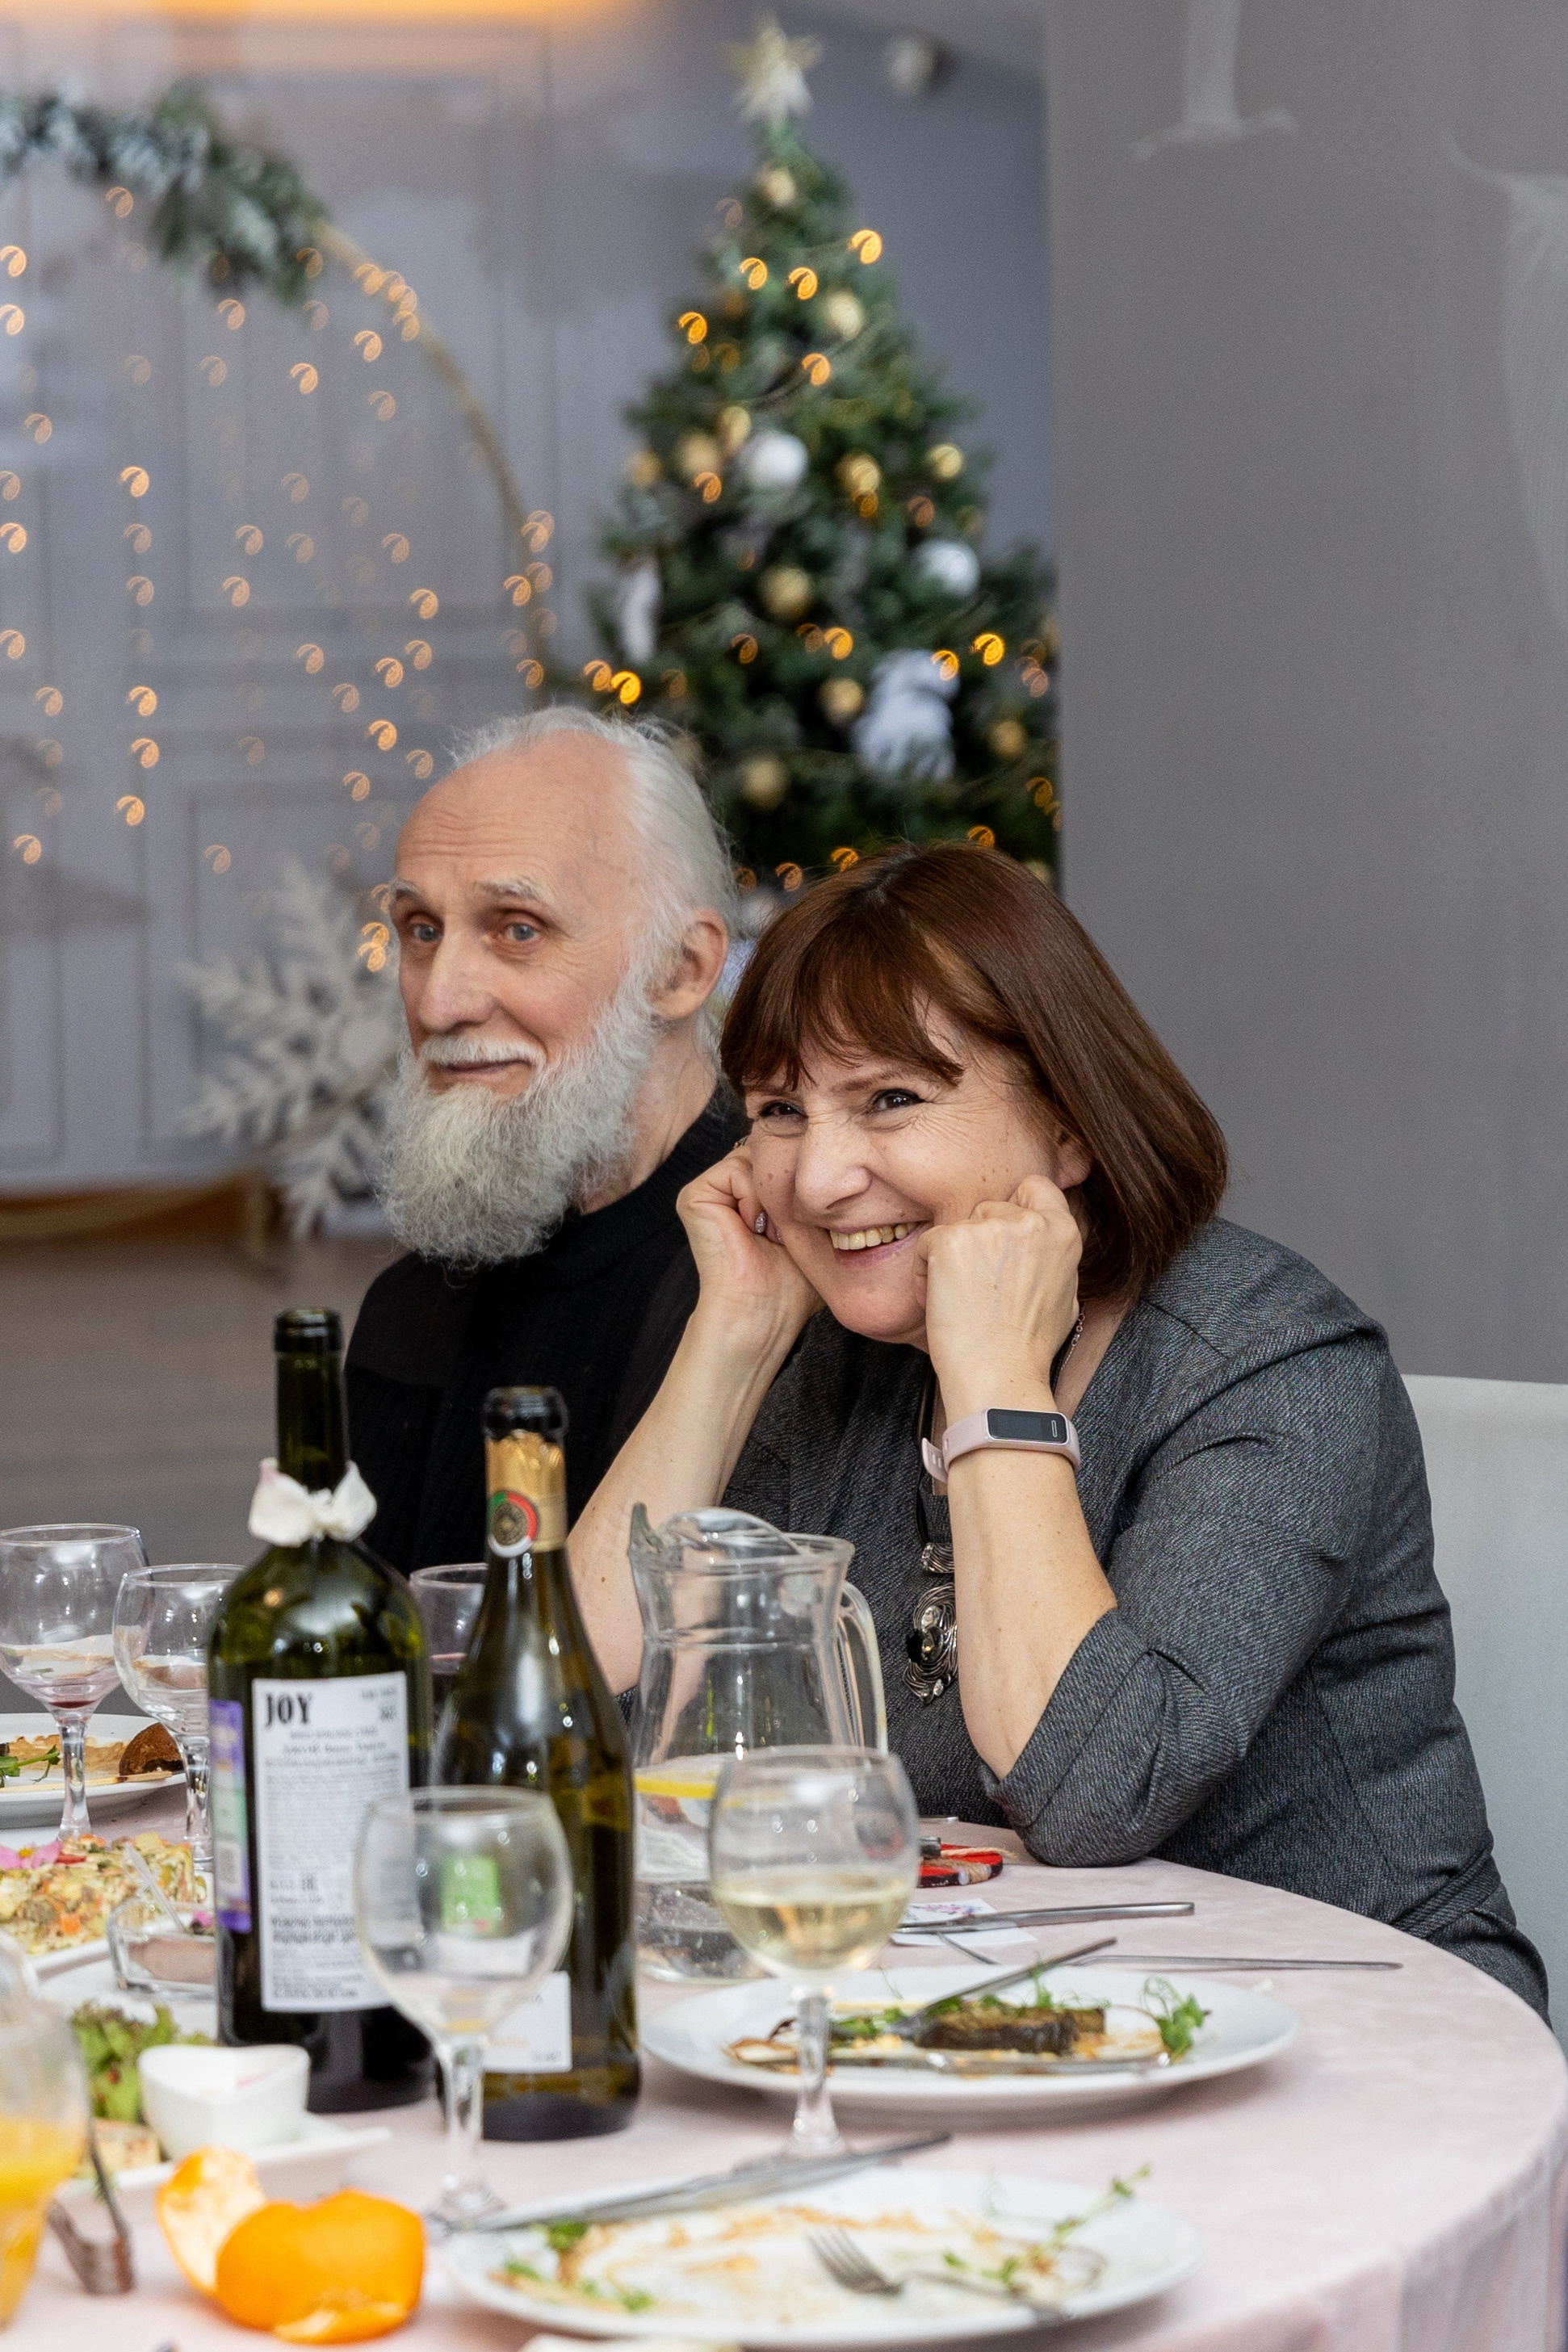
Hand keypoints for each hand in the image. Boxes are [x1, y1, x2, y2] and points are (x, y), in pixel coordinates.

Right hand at [679, 1147, 819, 1353]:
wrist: (763, 1311)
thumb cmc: (792, 1283)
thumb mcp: (814, 1228)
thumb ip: (817, 1193)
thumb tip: (840, 1161)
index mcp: (752, 1194)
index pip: (782, 1156)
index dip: (802, 1180)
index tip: (802, 1222)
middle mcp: (729, 1188)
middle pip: (770, 1151)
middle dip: (788, 1186)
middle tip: (783, 1231)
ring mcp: (710, 1190)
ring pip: (756, 1157)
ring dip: (773, 1197)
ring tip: (769, 1233)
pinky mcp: (694, 1195)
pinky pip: (736, 1169)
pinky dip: (754, 1199)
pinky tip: (752, 1230)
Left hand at [914, 1175, 1082, 1416]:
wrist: (1000, 1377)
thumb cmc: (1028, 1349)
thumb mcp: (1065, 1297)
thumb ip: (1053, 1260)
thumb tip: (1041, 1247)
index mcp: (1063, 1233)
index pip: (1035, 1187)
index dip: (1014, 1207)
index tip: (1001, 1237)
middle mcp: (1029, 1222)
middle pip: (988, 1209)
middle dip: (977, 1242)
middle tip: (977, 1288)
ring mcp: (989, 1228)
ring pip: (956, 1228)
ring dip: (949, 1260)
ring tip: (959, 1302)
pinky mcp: (951, 1241)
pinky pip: (926, 1245)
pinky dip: (923, 1273)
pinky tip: (937, 1304)